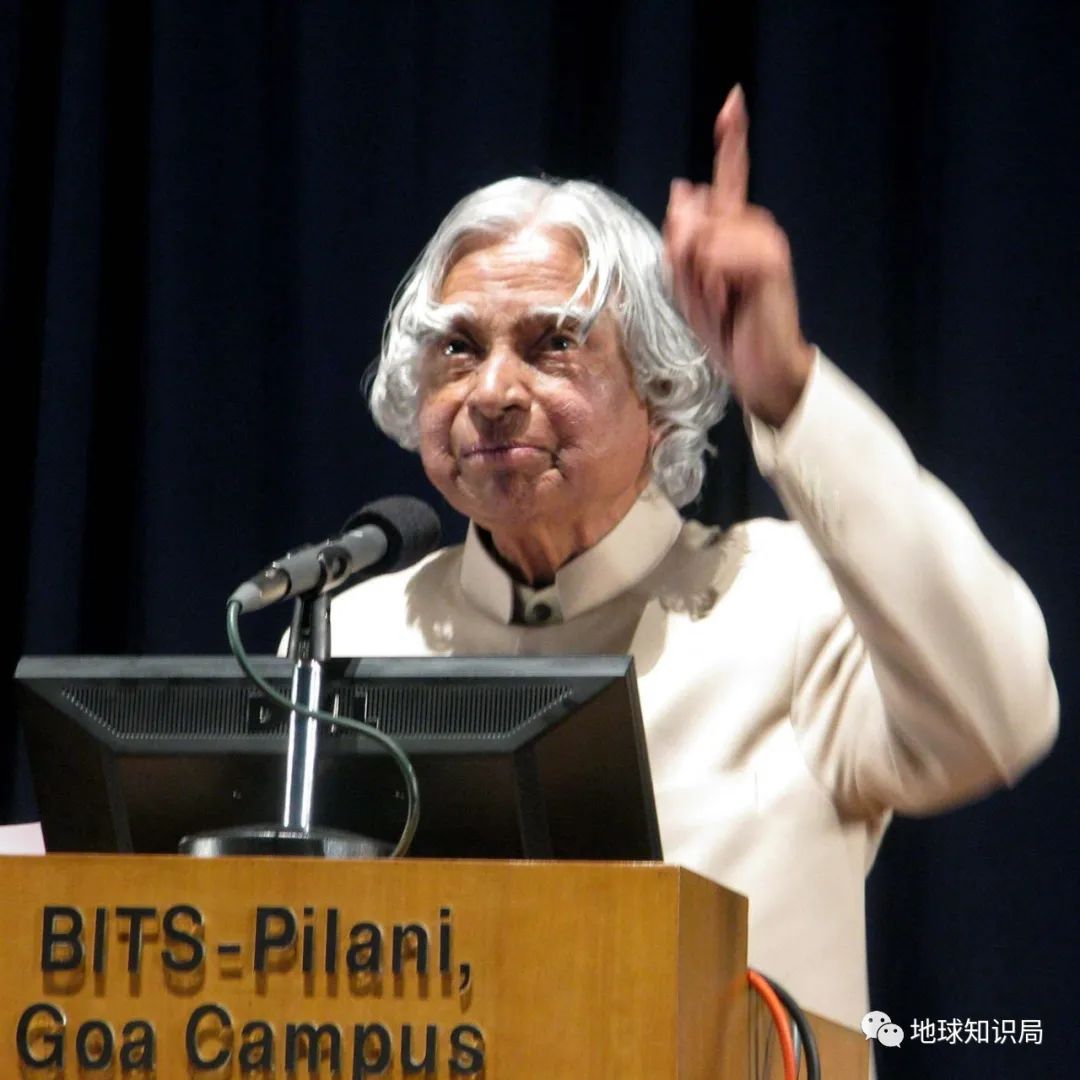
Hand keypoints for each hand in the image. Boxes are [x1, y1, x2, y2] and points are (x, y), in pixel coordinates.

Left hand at [663, 86, 813, 426]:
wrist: (759, 370)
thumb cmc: (725, 331)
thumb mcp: (687, 287)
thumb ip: (679, 239)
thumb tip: (684, 187)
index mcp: (732, 232)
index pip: (730, 178)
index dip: (732, 140)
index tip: (734, 100)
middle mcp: (752, 228)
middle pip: (691, 218)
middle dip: (683, 263)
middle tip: (709, 298)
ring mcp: (765, 241)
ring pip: (700, 237)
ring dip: (698, 277)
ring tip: (722, 303)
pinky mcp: (770, 261)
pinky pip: (717, 254)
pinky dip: (713, 282)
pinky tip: (730, 302)